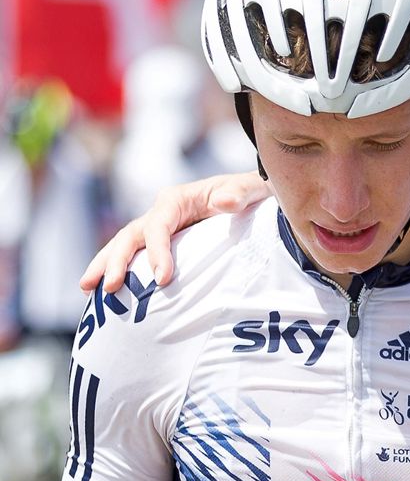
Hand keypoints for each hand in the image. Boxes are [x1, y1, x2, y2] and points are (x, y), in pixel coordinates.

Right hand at [80, 173, 270, 292]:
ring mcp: (157, 226)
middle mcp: (161, 211)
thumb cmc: (249, 193)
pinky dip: (116, 269)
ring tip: (87, 289)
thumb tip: (225, 202)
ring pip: (123, 244)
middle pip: (130, 235)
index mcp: (177, 199)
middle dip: (116, 261)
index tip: (163, 279)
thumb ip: (238, 194)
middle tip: (110, 288)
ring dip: (104, 265)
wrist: (249, 197)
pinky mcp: (158, 242)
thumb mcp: (250, 190)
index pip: (159, 225)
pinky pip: (133, 254)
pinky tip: (101, 290)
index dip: (157, 252)